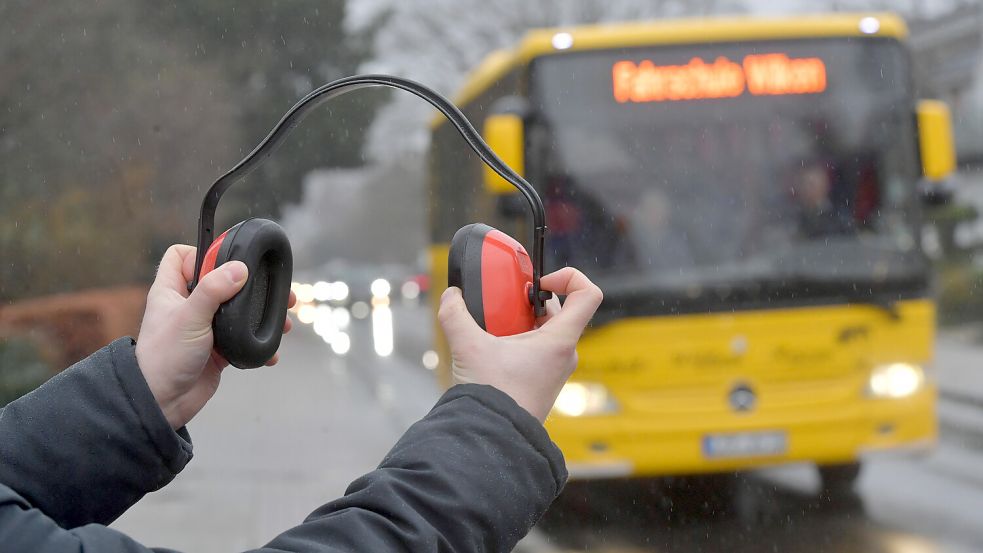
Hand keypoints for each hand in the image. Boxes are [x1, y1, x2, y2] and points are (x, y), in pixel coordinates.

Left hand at [135, 245, 295, 429]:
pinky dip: (258, 344)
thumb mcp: (189, 318)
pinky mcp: (218, 349)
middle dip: (248, 283)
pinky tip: (269, 352)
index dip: (201, 253)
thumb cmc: (164, 359)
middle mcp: (187, 306)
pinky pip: (243, 339)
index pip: (181, 256)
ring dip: (260, 314)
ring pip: (237, 310)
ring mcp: (204, 328)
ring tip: (283, 320)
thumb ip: (213, 290)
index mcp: (171, 291)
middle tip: (271, 285)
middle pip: (219, 281)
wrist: (163, 403)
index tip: (225, 260)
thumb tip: (239, 268)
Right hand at [438, 267, 602, 421]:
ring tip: (493, 326)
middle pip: (558, 311)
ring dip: (521, 323)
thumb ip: (455, 315)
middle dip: (529, 302)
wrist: (494, 439)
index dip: (570, 277)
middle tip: (503, 303)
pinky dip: (518, 342)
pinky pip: (538, 351)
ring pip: (545, 332)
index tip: (540, 282)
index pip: (588, 295)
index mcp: (559, 341)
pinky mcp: (543, 383)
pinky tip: (491, 348)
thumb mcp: (468, 348)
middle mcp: (564, 355)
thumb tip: (451, 295)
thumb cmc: (493, 396)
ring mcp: (556, 370)